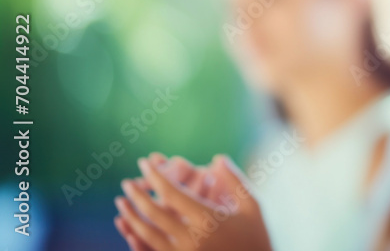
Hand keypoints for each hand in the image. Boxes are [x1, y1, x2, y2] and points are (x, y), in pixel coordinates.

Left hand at [114, 153, 272, 250]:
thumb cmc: (256, 237)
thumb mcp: (253, 207)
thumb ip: (235, 181)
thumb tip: (218, 158)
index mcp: (209, 219)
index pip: (172, 193)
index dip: (155, 175)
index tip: (144, 162)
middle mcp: (191, 238)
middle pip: (153, 213)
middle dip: (137, 195)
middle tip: (126, 183)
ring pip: (146, 234)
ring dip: (130, 216)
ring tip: (122, 202)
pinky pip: (150, 250)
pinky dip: (136, 238)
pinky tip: (129, 228)